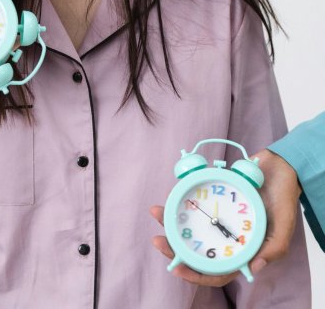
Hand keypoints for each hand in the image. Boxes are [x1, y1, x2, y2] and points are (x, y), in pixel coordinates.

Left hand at [150, 148, 299, 285]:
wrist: (279, 167)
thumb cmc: (282, 198)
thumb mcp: (284, 225)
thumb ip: (272, 248)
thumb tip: (253, 268)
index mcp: (242, 250)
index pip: (217, 272)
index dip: (196, 274)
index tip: (177, 267)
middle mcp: (226, 237)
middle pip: (196, 251)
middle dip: (174, 248)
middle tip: (158, 239)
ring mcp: (217, 217)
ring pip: (189, 227)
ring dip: (170, 222)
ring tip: (156, 212)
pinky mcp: (212, 198)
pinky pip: (193, 203)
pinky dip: (178, 201)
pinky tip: (167, 198)